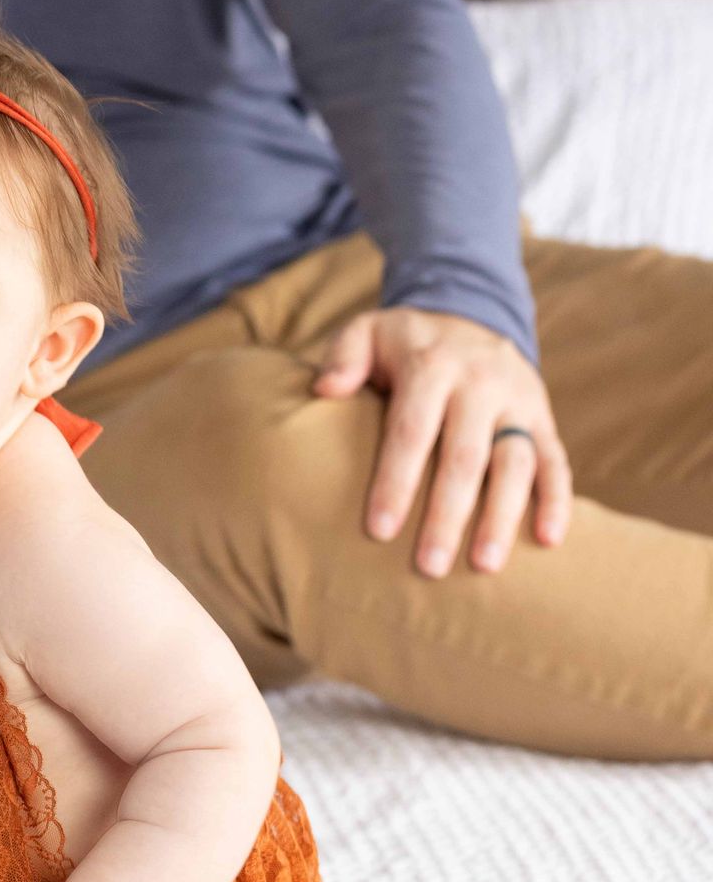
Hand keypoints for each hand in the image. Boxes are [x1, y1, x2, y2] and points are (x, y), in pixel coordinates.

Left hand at [314, 307, 572, 577]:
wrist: (473, 315)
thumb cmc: (407, 342)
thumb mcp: (369, 330)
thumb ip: (344, 355)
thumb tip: (324, 390)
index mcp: (432, 364)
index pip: (412, 430)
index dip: (396, 480)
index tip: (380, 531)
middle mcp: (480, 382)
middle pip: (465, 456)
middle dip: (447, 515)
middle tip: (430, 567)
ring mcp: (518, 401)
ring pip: (515, 464)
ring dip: (502, 517)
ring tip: (484, 566)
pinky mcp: (544, 418)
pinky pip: (556, 461)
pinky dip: (557, 500)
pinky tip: (548, 541)